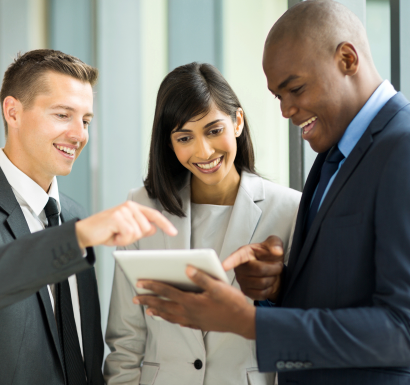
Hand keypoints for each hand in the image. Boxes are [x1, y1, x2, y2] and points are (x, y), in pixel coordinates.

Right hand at [75, 201, 176, 247]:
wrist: (84, 233)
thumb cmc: (105, 232)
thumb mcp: (126, 231)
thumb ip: (140, 228)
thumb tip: (153, 228)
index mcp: (133, 208)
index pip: (154, 215)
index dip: (165, 224)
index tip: (174, 232)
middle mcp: (130, 206)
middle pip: (146, 228)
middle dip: (134, 237)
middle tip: (119, 235)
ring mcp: (123, 210)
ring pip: (138, 233)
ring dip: (126, 239)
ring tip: (114, 234)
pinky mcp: (117, 217)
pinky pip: (129, 234)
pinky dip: (121, 240)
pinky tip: (112, 235)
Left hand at [134, 266, 255, 338]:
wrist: (242, 321)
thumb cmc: (231, 303)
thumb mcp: (218, 287)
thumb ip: (201, 277)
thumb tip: (186, 268)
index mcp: (191, 301)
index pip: (167, 291)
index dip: (152, 286)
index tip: (140, 282)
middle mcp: (188, 312)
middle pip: (164, 305)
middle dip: (148, 301)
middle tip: (135, 298)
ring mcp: (193, 320)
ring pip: (170, 316)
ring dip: (158, 311)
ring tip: (148, 310)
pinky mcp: (199, 324)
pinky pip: (180, 322)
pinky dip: (171, 319)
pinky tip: (171, 319)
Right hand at [222, 236, 283, 301]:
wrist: (273, 270)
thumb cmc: (269, 255)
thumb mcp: (274, 244)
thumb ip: (275, 244)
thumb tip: (277, 251)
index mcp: (244, 253)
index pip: (236, 257)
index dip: (230, 261)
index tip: (224, 266)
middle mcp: (239, 268)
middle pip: (258, 270)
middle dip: (273, 268)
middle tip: (277, 265)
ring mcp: (241, 281)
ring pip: (261, 283)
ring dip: (273, 278)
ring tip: (272, 274)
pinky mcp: (246, 292)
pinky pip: (261, 294)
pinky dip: (270, 289)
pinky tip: (268, 283)